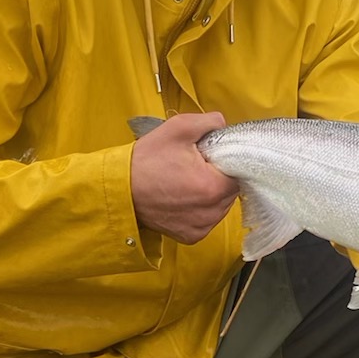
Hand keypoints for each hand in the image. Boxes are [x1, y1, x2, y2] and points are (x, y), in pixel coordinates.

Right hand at [130, 112, 239, 243]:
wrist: (119, 189)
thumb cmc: (145, 161)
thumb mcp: (177, 128)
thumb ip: (208, 121)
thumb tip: (223, 123)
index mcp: (213, 187)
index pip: (240, 172)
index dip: (226, 162)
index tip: (210, 157)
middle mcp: (210, 212)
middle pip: (231, 191)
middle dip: (219, 177)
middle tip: (194, 167)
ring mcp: (200, 226)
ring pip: (220, 206)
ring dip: (211, 194)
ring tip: (186, 182)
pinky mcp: (191, 236)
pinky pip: (206, 220)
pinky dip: (200, 209)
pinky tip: (183, 197)